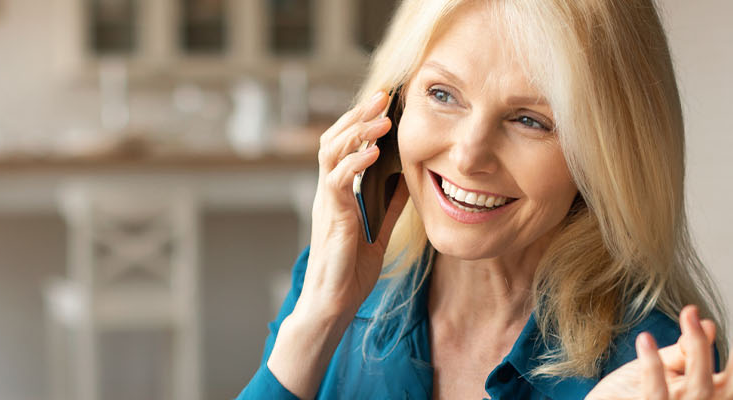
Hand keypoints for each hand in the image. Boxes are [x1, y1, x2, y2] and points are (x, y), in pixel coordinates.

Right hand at [297, 90, 408, 318]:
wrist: (333, 302)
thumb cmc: (350, 271)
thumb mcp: (378, 231)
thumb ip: (388, 206)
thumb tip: (405, 181)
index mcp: (338, 193)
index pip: (344, 146)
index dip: (361, 122)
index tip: (384, 102)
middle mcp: (328, 192)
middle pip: (334, 139)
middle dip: (357, 115)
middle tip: (381, 96)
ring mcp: (327, 202)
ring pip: (331, 152)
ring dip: (357, 132)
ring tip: (380, 119)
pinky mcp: (331, 216)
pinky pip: (337, 180)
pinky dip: (354, 163)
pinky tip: (373, 152)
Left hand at [586, 306, 732, 399]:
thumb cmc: (632, 391)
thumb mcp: (665, 366)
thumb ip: (686, 351)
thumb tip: (711, 325)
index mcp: (711, 395)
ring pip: (702, 385)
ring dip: (699, 347)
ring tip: (690, 313)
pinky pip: (655, 391)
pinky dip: (652, 363)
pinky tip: (645, 339)